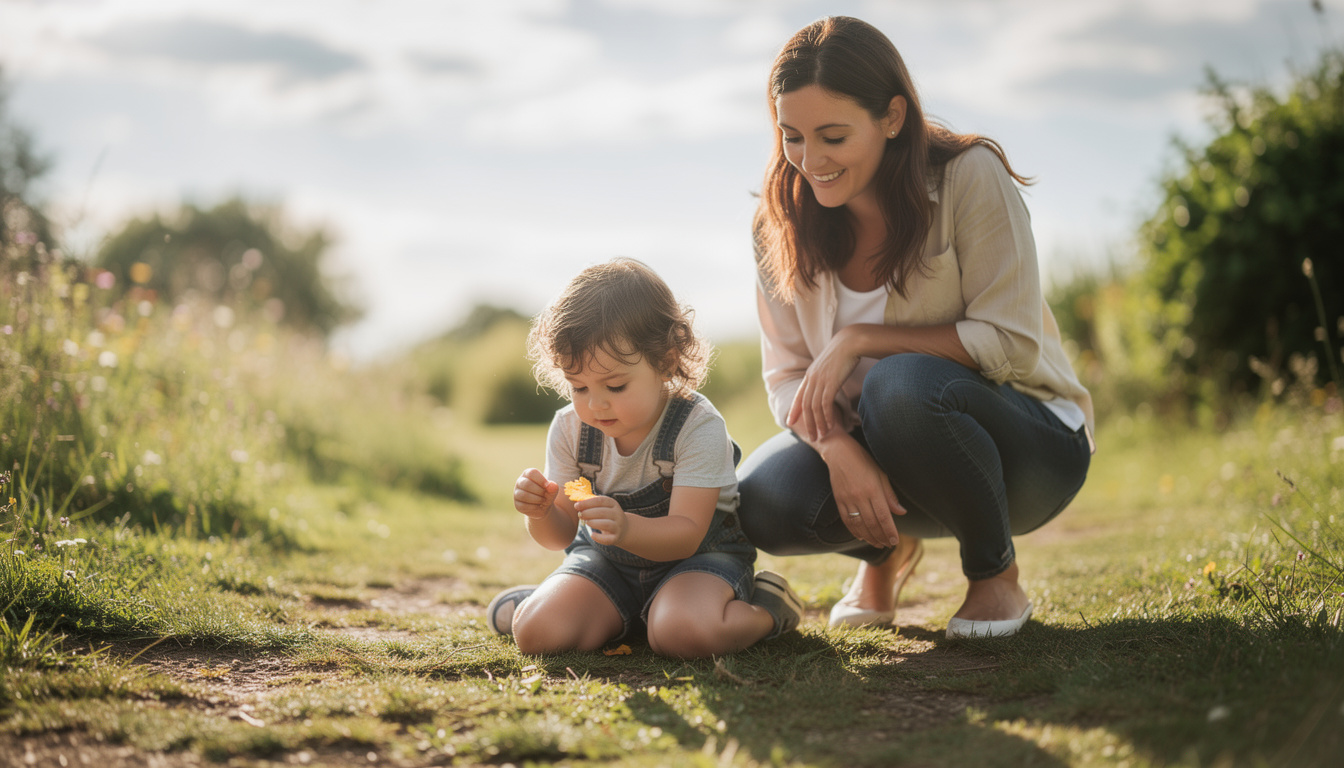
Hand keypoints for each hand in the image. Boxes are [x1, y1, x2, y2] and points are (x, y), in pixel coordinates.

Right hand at [514, 468, 558, 518]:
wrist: (543, 506)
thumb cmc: (547, 493)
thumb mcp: (552, 490)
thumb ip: (553, 487)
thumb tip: (552, 486)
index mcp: (528, 474)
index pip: (532, 473)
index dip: (541, 479)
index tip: (547, 485)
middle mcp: (520, 482)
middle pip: (527, 484)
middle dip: (539, 491)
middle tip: (546, 495)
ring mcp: (516, 493)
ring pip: (524, 495)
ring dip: (537, 499)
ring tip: (543, 500)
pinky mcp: (517, 504)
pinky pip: (524, 506)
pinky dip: (534, 507)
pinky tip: (538, 506)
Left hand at [574, 496, 627, 546]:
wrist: (623, 528)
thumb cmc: (607, 516)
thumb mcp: (602, 507)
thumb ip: (590, 504)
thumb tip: (576, 503)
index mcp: (613, 504)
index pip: (600, 501)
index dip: (587, 503)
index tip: (576, 506)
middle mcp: (617, 514)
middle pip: (603, 512)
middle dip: (588, 513)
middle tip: (580, 515)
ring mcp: (618, 526)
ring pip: (607, 524)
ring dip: (594, 523)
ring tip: (586, 522)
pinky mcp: (616, 537)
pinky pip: (608, 539)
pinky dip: (599, 538)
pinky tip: (592, 535)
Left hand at [788, 327, 860, 441]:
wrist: (850, 342)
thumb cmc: (843, 353)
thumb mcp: (829, 365)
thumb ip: (825, 375)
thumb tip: (828, 383)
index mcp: (810, 375)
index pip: (799, 396)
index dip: (794, 410)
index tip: (790, 422)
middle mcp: (812, 379)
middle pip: (805, 406)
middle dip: (807, 423)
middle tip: (811, 437)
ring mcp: (820, 381)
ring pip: (814, 408)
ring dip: (818, 423)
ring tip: (822, 436)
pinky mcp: (830, 383)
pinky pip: (825, 404)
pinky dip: (826, 417)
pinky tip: (830, 425)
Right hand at [823, 437, 905, 548]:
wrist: (839, 452)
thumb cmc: (864, 461)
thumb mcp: (881, 474)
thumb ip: (890, 495)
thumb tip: (901, 512)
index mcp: (873, 489)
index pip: (883, 516)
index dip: (890, 531)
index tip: (895, 540)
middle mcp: (860, 496)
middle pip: (872, 523)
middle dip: (881, 537)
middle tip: (888, 544)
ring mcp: (847, 499)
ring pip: (859, 525)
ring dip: (869, 537)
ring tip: (877, 543)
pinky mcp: (838, 500)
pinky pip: (847, 520)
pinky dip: (854, 531)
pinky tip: (861, 536)